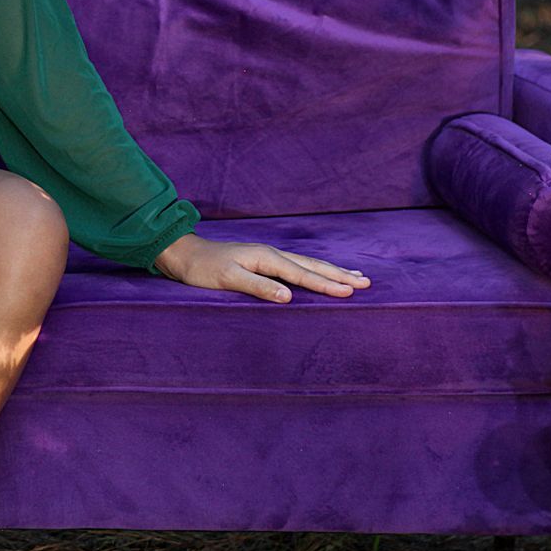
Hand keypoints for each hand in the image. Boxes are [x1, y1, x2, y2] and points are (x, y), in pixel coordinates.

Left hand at [151, 233, 369, 301]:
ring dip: (331, 271)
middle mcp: (270, 254)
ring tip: (354, 276)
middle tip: (366, 283)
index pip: (301, 275)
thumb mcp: (227, 279)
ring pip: (306, 264)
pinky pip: (296, 265)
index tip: (350, 292)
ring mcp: (267, 256)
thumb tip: (288, 296)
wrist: (184, 254)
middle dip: (338, 275)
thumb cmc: (203, 269)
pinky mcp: (263, 261)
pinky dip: (314, 269)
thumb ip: (258, 287)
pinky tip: (319, 273)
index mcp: (265, 258)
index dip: (326, 284)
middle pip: (311, 266)